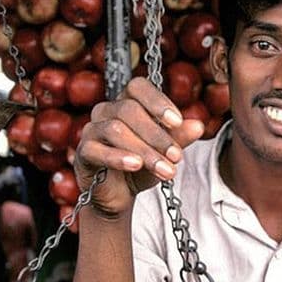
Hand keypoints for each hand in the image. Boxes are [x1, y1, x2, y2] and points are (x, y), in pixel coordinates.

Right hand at [73, 77, 203, 217]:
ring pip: (116, 129)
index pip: (138, 87)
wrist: (118, 195)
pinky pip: (96, 149)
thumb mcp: (164, 152)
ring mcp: (92, 129)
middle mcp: (106, 111)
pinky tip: (135, 165)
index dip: (157, 101)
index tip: (178, 122)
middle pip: (129, 110)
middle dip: (158, 135)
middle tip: (177, 156)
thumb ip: (179, 138)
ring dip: (145, 151)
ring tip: (164, 170)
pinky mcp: (83, 151)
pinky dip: (117, 157)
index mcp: (127, 102)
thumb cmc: (140, 167)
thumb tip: (198, 125)